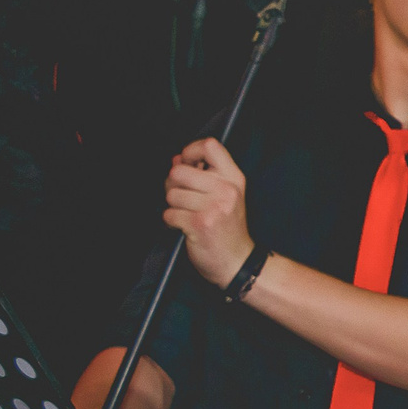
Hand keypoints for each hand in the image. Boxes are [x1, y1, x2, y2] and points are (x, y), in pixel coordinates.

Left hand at [164, 137, 252, 287]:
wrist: (238, 261)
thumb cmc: (229, 229)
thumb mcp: (225, 196)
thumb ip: (202, 174)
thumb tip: (177, 159)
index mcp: (234, 179)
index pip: (210, 146)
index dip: (190, 151)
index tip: (186, 163)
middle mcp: (226, 190)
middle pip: (179, 171)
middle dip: (173, 185)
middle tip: (183, 196)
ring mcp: (214, 207)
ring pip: (171, 194)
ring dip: (173, 206)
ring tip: (188, 214)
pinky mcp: (199, 224)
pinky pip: (169, 213)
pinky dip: (171, 222)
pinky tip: (185, 226)